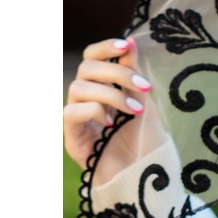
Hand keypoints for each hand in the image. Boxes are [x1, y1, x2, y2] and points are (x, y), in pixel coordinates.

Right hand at [64, 37, 161, 184]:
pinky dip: (94, 112)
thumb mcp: (144, 101)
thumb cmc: (147, 141)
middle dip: (117, 72)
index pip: (93, 57)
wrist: (146, 176)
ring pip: (79, 86)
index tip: (125, 45)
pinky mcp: (71, 136)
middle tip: (143, 88)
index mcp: (104, 87)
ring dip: (111, 94)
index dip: (105, 47)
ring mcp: (78, 117)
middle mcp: (87, 98)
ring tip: (133, 110)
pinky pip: (71, 111)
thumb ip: (133, 73)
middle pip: (86, 67)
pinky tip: (111, 126)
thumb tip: (128, 41)